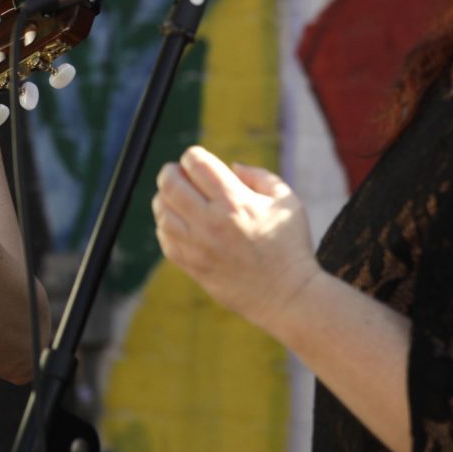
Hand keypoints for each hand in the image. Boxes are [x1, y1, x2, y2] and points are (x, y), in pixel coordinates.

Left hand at [152, 146, 320, 336]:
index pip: (195, 163)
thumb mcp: (286, 201)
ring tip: (179, 199)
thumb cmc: (290, 246)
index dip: (193, 156)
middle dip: (171, 172)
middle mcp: (211, 222)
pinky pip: (164, 239)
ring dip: (165, 199)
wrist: (287, 295)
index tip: (199, 162)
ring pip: (161, 212)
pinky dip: (166, 225)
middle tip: (179, 175)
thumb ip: (259, 176)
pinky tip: (180, 223)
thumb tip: (232, 166)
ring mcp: (198, 246)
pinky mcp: (192, 266)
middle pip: (170, 184)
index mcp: (235, 201)